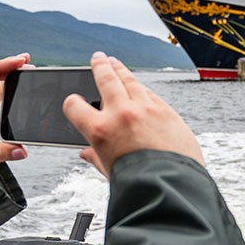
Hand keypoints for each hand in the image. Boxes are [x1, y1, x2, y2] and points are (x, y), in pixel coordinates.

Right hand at [63, 52, 203, 176]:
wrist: (172, 186)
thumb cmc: (140, 185)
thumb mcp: (109, 172)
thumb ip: (96, 158)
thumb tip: (86, 153)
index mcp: (101, 131)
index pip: (75, 106)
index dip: (72, 103)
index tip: (75, 102)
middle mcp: (122, 114)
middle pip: (106, 79)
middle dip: (99, 66)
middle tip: (97, 58)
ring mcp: (146, 110)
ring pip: (131, 81)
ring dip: (121, 70)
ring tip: (115, 63)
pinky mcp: (166, 111)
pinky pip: (151, 94)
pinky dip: (142, 88)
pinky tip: (140, 86)